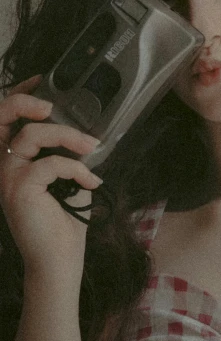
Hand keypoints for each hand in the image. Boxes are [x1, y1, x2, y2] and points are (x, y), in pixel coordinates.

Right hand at [0, 75, 102, 279]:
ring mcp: (6, 176)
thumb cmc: (64, 219)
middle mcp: (3, 164)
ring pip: (34, 134)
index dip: (20, 94)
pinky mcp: (17, 189)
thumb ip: (66, 152)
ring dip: (68, 136)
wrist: (59, 260)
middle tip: (53, 106)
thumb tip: (84, 129)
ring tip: (91, 146)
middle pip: (3, 117)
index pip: (6, 118)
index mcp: (13, 159)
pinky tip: (91, 180)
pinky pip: (50, 163)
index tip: (41, 80)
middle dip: (26, 101)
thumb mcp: (68, 176)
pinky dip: (76, 168)